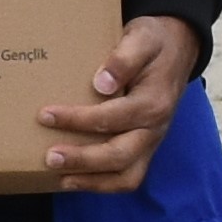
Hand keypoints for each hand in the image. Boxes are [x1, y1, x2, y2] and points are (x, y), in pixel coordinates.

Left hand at [36, 15, 200, 193]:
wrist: (176, 50)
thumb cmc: (153, 43)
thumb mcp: (142, 38)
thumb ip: (124, 58)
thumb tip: (102, 83)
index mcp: (154, 102)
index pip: (113, 117)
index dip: (78, 119)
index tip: (45, 115)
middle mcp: (154, 128)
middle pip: (120, 156)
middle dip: (83, 160)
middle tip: (49, 157)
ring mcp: (150, 143)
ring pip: (127, 177)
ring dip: (92, 181)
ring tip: (60, 179)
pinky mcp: (143, 150)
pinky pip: (126, 177)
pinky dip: (101, 184)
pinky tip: (73, 179)